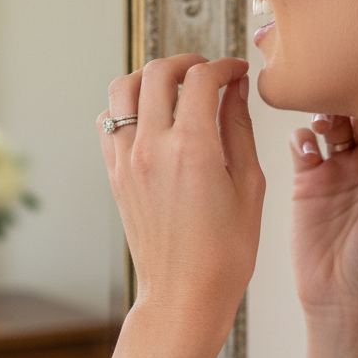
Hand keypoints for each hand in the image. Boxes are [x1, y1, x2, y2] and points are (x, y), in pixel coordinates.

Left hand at [98, 55, 263, 339]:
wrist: (184, 295)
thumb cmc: (225, 253)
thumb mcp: (249, 185)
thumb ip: (239, 128)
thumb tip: (236, 88)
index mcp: (193, 148)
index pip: (202, 78)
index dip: (223, 66)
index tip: (235, 71)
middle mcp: (152, 147)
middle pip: (157, 72)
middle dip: (186, 62)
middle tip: (207, 71)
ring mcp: (126, 159)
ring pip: (122, 88)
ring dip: (149, 77)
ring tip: (175, 87)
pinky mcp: (114, 174)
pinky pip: (108, 122)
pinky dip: (126, 107)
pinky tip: (150, 117)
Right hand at [290, 114, 357, 327]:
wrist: (341, 301)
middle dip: (352, 103)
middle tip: (345, 98)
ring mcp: (335, 172)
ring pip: (329, 127)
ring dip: (327, 116)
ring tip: (326, 125)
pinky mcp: (305, 182)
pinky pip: (301, 147)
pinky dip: (301, 138)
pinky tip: (307, 148)